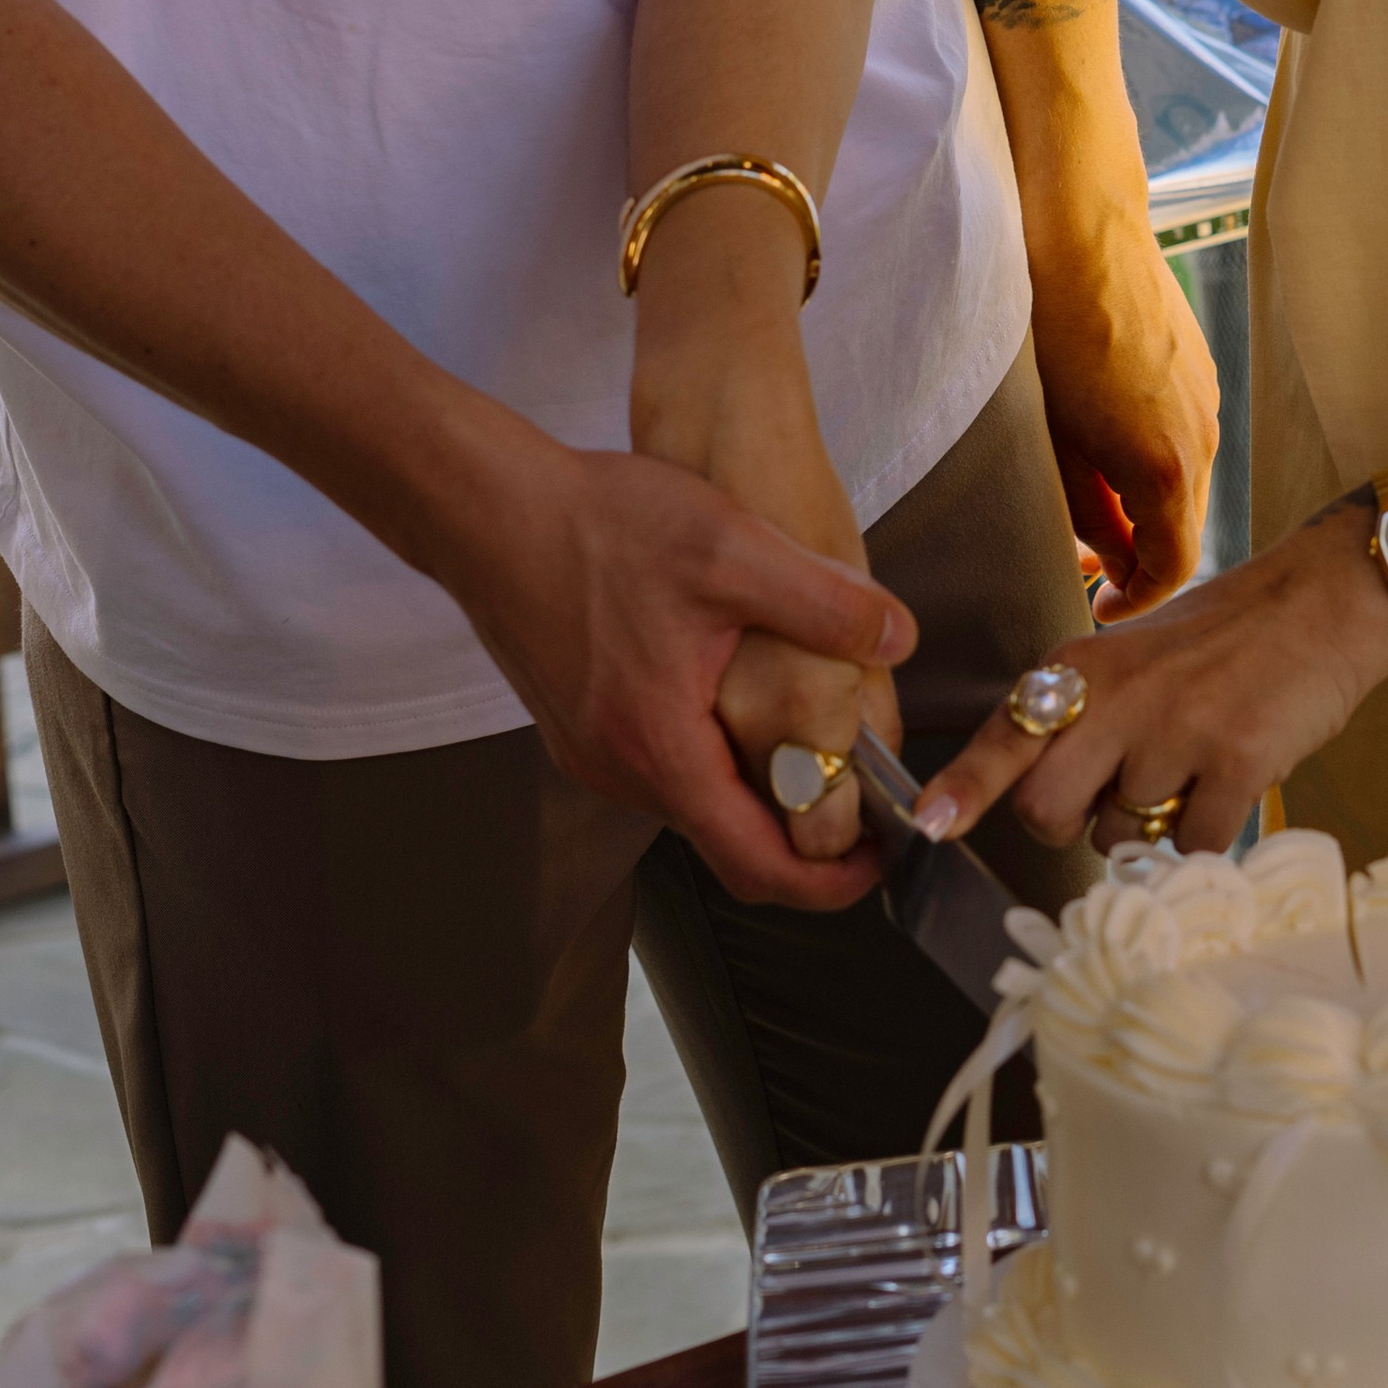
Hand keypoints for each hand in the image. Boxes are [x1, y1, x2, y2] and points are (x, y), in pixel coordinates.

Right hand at [623, 189, 893, 864]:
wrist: (488, 507)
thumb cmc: (599, 527)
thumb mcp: (732, 549)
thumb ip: (824, 602)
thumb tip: (898, 638)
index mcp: (661, 751)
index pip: (758, 866)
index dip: (831, 879)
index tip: (885, 855)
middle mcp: (618, 772)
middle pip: (728, 844)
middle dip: (804, 832)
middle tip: (867, 790)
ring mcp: (590, 753)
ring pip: (693, 802)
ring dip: (756, 788)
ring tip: (815, 736)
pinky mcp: (577, 725)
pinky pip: (660, 765)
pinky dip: (713, 755)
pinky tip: (740, 695)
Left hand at [914, 506, 1387, 856]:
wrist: (1324, 601)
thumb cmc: (1227, 636)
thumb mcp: (1133, 656)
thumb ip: (1086, 715)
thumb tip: (1048, 792)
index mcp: (1085, 668)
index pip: (1007, 735)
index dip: (963, 788)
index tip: (930, 824)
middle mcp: (1119, 698)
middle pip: (1047, 810)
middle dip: (1072, 826)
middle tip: (1113, 801)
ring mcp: (1178, 731)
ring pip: (1125, 835)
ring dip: (1151, 825)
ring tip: (1194, 766)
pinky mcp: (1237, 762)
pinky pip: (1194, 845)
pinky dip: (1209, 833)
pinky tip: (1231, 781)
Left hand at [1030, 206, 1219, 618]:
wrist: (1086, 235)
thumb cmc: (1055, 333)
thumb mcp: (1055, 440)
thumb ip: (1087, 512)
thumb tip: (1109, 555)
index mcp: (1167, 468)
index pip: (1174, 567)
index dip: (1139, 600)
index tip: (1103, 606)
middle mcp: (1203, 439)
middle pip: (1184, 527)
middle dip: (1140, 557)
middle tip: (1087, 567)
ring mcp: (1208, 401)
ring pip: (1186, 483)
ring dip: (1147, 506)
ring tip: (1091, 504)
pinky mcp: (1201, 371)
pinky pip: (1186, 438)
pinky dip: (1156, 462)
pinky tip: (1109, 444)